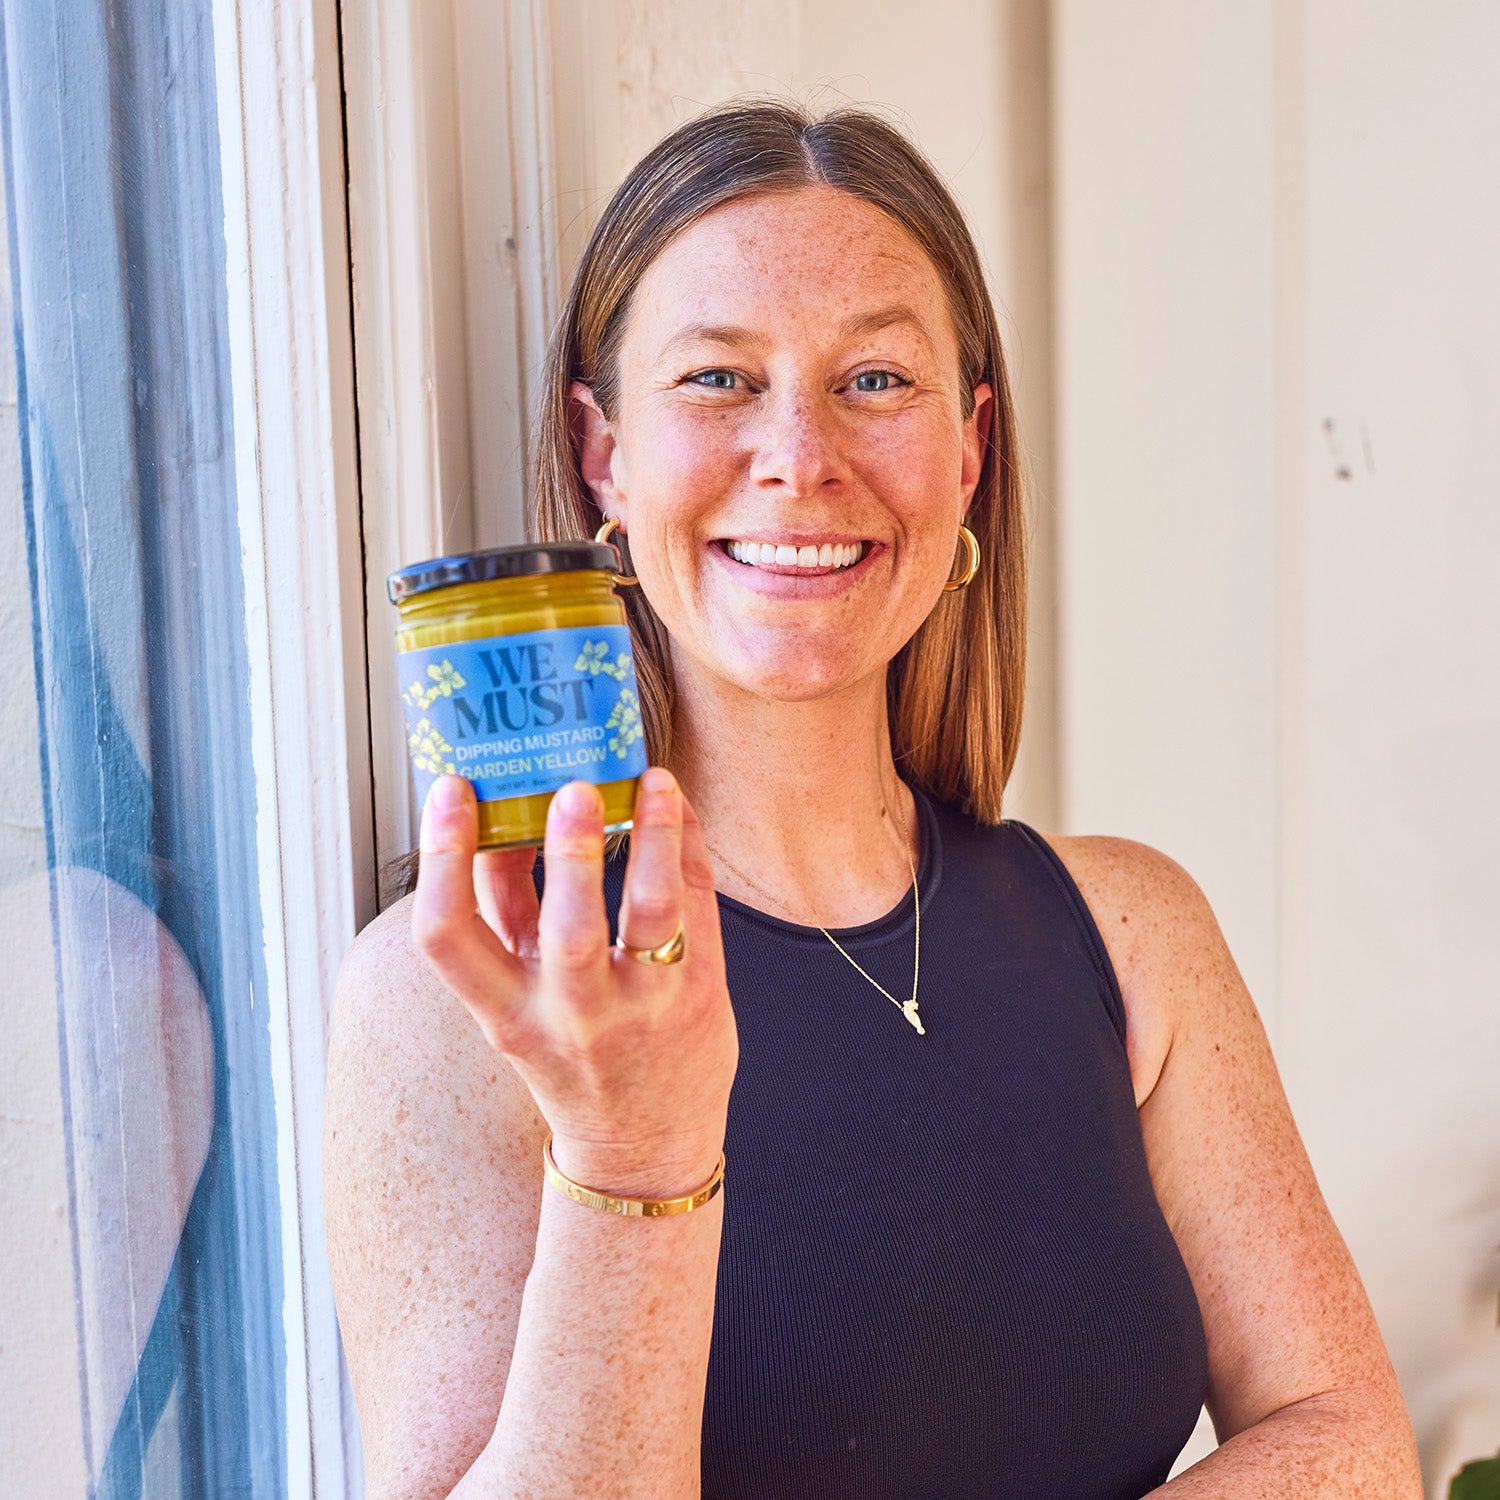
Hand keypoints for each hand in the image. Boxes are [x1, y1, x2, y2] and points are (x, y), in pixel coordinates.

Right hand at [410, 769, 736, 1197]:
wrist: (643, 1149)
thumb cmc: (570, 1056)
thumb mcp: (515, 999)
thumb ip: (503, 915)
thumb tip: (494, 818)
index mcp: (504, 1015)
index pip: (446, 938)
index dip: (441, 859)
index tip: (451, 791)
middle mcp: (573, 1017)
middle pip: (567, 932)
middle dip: (570, 855)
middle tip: (572, 788)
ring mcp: (645, 1007)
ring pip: (652, 914)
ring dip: (653, 840)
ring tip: (651, 783)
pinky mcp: (699, 993)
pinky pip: (698, 906)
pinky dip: (687, 847)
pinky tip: (674, 806)